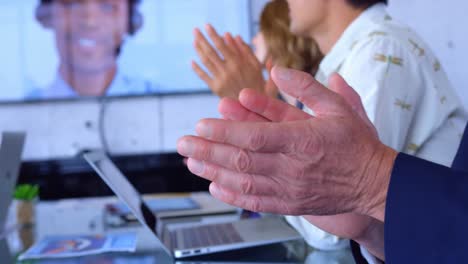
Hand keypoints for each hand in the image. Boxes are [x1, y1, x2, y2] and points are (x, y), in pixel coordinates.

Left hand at [178, 66, 396, 220]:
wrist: (374, 182)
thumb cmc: (355, 143)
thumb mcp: (338, 106)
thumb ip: (306, 87)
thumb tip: (276, 71)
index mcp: (302, 140)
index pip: (252, 137)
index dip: (223, 132)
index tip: (200, 126)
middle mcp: (292, 167)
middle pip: (240, 160)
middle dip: (207, 150)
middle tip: (182, 144)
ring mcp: (290, 189)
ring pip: (243, 182)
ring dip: (213, 171)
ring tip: (191, 161)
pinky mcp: (291, 205)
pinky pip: (256, 202)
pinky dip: (232, 195)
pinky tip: (215, 186)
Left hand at [192, 24, 268, 98]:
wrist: (253, 106)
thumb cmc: (256, 83)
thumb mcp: (256, 65)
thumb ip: (244, 50)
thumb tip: (232, 35)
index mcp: (238, 63)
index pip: (222, 45)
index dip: (213, 35)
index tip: (206, 25)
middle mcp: (228, 71)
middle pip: (211, 52)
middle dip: (202, 39)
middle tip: (195, 30)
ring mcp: (221, 80)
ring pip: (206, 62)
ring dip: (198, 51)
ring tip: (194, 41)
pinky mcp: (216, 89)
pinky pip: (203, 76)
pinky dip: (197, 68)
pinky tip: (192, 61)